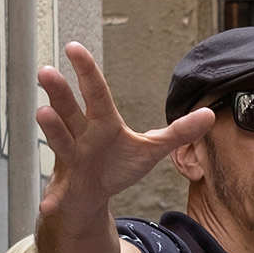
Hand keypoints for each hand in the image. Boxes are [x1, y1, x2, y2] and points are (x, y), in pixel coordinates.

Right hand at [35, 41, 216, 203]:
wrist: (94, 195)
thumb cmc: (117, 164)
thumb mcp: (151, 148)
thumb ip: (178, 133)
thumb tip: (210, 114)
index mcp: (102, 122)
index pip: (96, 93)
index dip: (87, 71)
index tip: (74, 47)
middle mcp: (82, 135)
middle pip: (70, 110)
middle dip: (59, 92)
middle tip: (47, 71)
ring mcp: (72, 160)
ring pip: (60, 141)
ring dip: (52, 129)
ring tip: (42, 113)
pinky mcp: (67, 186)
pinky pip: (59, 192)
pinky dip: (53, 198)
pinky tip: (48, 205)